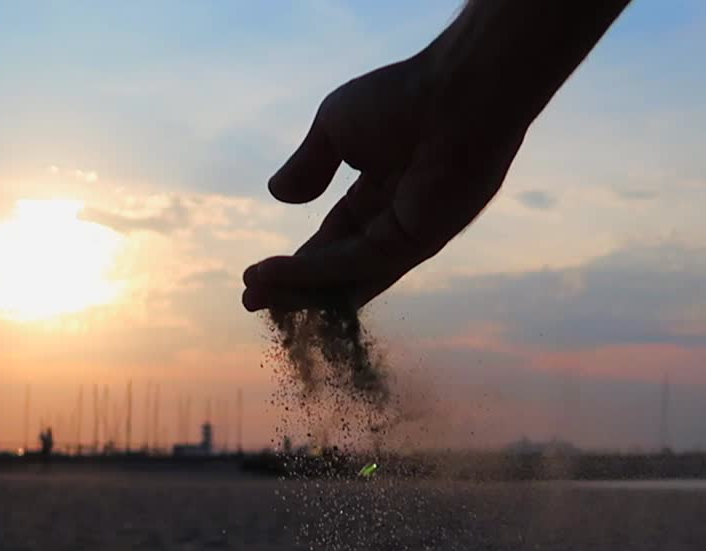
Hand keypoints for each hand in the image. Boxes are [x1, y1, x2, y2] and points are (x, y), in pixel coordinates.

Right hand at [241, 52, 527, 312]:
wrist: (454, 93)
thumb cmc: (403, 98)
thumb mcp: (335, 127)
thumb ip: (309, 164)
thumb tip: (279, 195)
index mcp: (382, 191)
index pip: (337, 236)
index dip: (300, 259)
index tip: (257, 275)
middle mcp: (397, 221)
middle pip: (341, 267)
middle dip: (295, 287)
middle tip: (251, 302)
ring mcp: (410, 237)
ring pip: (348, 275)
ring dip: (301, 290)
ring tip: (255, 300)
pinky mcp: (418, 244)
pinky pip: (357, 263)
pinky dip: (316, 272)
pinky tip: (279, 275)